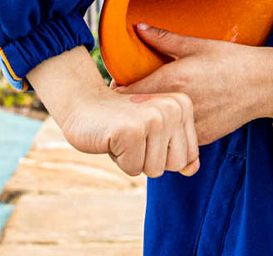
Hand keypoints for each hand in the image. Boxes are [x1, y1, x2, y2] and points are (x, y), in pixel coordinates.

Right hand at [26, 47, 198, 177]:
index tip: (144, 133)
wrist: (80, 102)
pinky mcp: (131, 132)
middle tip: (132, 136)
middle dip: (148, 160)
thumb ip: (177, 149)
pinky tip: (110, 137)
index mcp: (182, 106)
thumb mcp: (154, 130)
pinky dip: (117, 159)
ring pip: (153, 170)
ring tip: (122, 136)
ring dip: (132, 160)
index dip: (161, 154)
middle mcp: (172, 110)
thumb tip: (192, 170)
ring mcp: (153, 119)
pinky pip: (132, 169)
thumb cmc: (120, 120)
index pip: (187, 156)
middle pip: (173, 165)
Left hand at [113, 23, 272, 146]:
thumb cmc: (232, 61)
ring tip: (147, 117)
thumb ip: (163, 38)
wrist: (266, 85)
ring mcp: (190, 125)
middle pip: (139, 115)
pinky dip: (170, 134)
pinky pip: (177, 140)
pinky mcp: (202, 138)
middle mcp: (178, 106)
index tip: (116, 90)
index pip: (128, 94)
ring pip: (157, 132)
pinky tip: (171, 125)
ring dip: (150, 126)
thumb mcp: (197, 45)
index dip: (117, 93)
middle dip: (130, 111)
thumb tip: (138, 27)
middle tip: (126, 105)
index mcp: (172, 80)